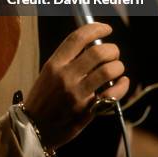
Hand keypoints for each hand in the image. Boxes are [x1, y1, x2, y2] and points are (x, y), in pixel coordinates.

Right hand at [24, 22, 128, 148]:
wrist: (34, 128)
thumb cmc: (42, 98)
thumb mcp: (48, 73)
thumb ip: (67, 60)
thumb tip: (91, 46)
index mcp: (54, 64)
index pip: (77, 38)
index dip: (95, 29)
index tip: (106, 28)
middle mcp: (65, 76)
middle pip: (97, 52)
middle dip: (112, 49)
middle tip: (113, 53)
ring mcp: (77, 93)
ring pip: (108, 71)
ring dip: (118, 66)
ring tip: (117, 67)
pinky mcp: (87, 110)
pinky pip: (112, 93)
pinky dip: (122, 85)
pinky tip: (122, 82)